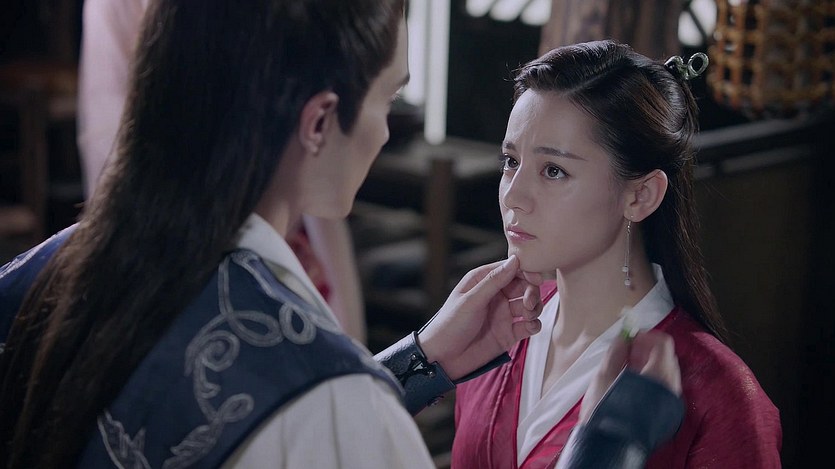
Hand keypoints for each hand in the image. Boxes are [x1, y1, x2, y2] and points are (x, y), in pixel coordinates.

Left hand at [418, 255, 542, 380]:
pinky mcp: (509, 333)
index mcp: (483, 281)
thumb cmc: (449, 325)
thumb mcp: (471, 300)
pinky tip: (529, 326)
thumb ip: (494, 281)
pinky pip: (529, 325)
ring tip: (528, 315)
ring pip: (529, 305)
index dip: (526, 271)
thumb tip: (515, 260)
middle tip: (529, 303)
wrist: (442, 358)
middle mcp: (495, 296)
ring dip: (535, 308)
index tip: (536, 278)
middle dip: (532, 292)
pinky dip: (534, 324)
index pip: (511, 269)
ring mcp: (503, 315)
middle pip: (524, 286)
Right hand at [580, 330, 680, 422]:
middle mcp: (671, 388)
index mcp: (658, 375)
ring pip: (667, 375)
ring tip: (628, 368)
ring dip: (651, 366)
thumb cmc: (605, 410)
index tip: (631, 338)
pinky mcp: (668, 415)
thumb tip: (622, 339)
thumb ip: (616, 354)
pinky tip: (634, 385)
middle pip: (667, 358)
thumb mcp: (605, 377)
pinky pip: (665, 390)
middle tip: (628, 351)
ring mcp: (672, 403)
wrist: (610, 446)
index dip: (647, 336)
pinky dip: (653, 382)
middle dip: (649, 351)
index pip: (663, 344)